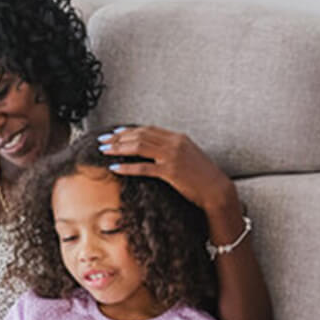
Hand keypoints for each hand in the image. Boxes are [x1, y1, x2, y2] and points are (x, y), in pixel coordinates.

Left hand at [99, 125, 237, 213]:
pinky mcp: (170, 172)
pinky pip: (144, 168)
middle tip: (103, 140)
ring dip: (118, 148)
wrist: (216, 189)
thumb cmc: (201, 177)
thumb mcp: (187, 156)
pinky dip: (127, 167)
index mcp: (178, 138)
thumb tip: (154, 150)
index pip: (148, 129)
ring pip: (139, 147)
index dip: (129, 130)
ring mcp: (172, 157)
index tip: (115, 133)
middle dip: (118, 137)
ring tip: (104, 150)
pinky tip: (114, 167)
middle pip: (140, 135)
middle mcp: (174, 143)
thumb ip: (172, 150)